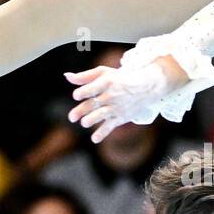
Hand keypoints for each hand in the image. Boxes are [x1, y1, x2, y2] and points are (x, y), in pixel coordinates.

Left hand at [65, 56, 188, 142]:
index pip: (92, 89)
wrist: (146, 87)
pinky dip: (103, 133)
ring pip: (101, 115)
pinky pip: (110, 126)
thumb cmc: (120, 78)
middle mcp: (111, 95)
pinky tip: (94, 139)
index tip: (76, 96)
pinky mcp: (120, 117)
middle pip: (93, 104)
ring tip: (84, 123)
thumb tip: (67, 77)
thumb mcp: (104, 73)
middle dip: (81, 111)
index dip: (83, 93)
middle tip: (72, 117)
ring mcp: (116, 107)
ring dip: (91, 120)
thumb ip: (84, 76)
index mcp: (106, 82)